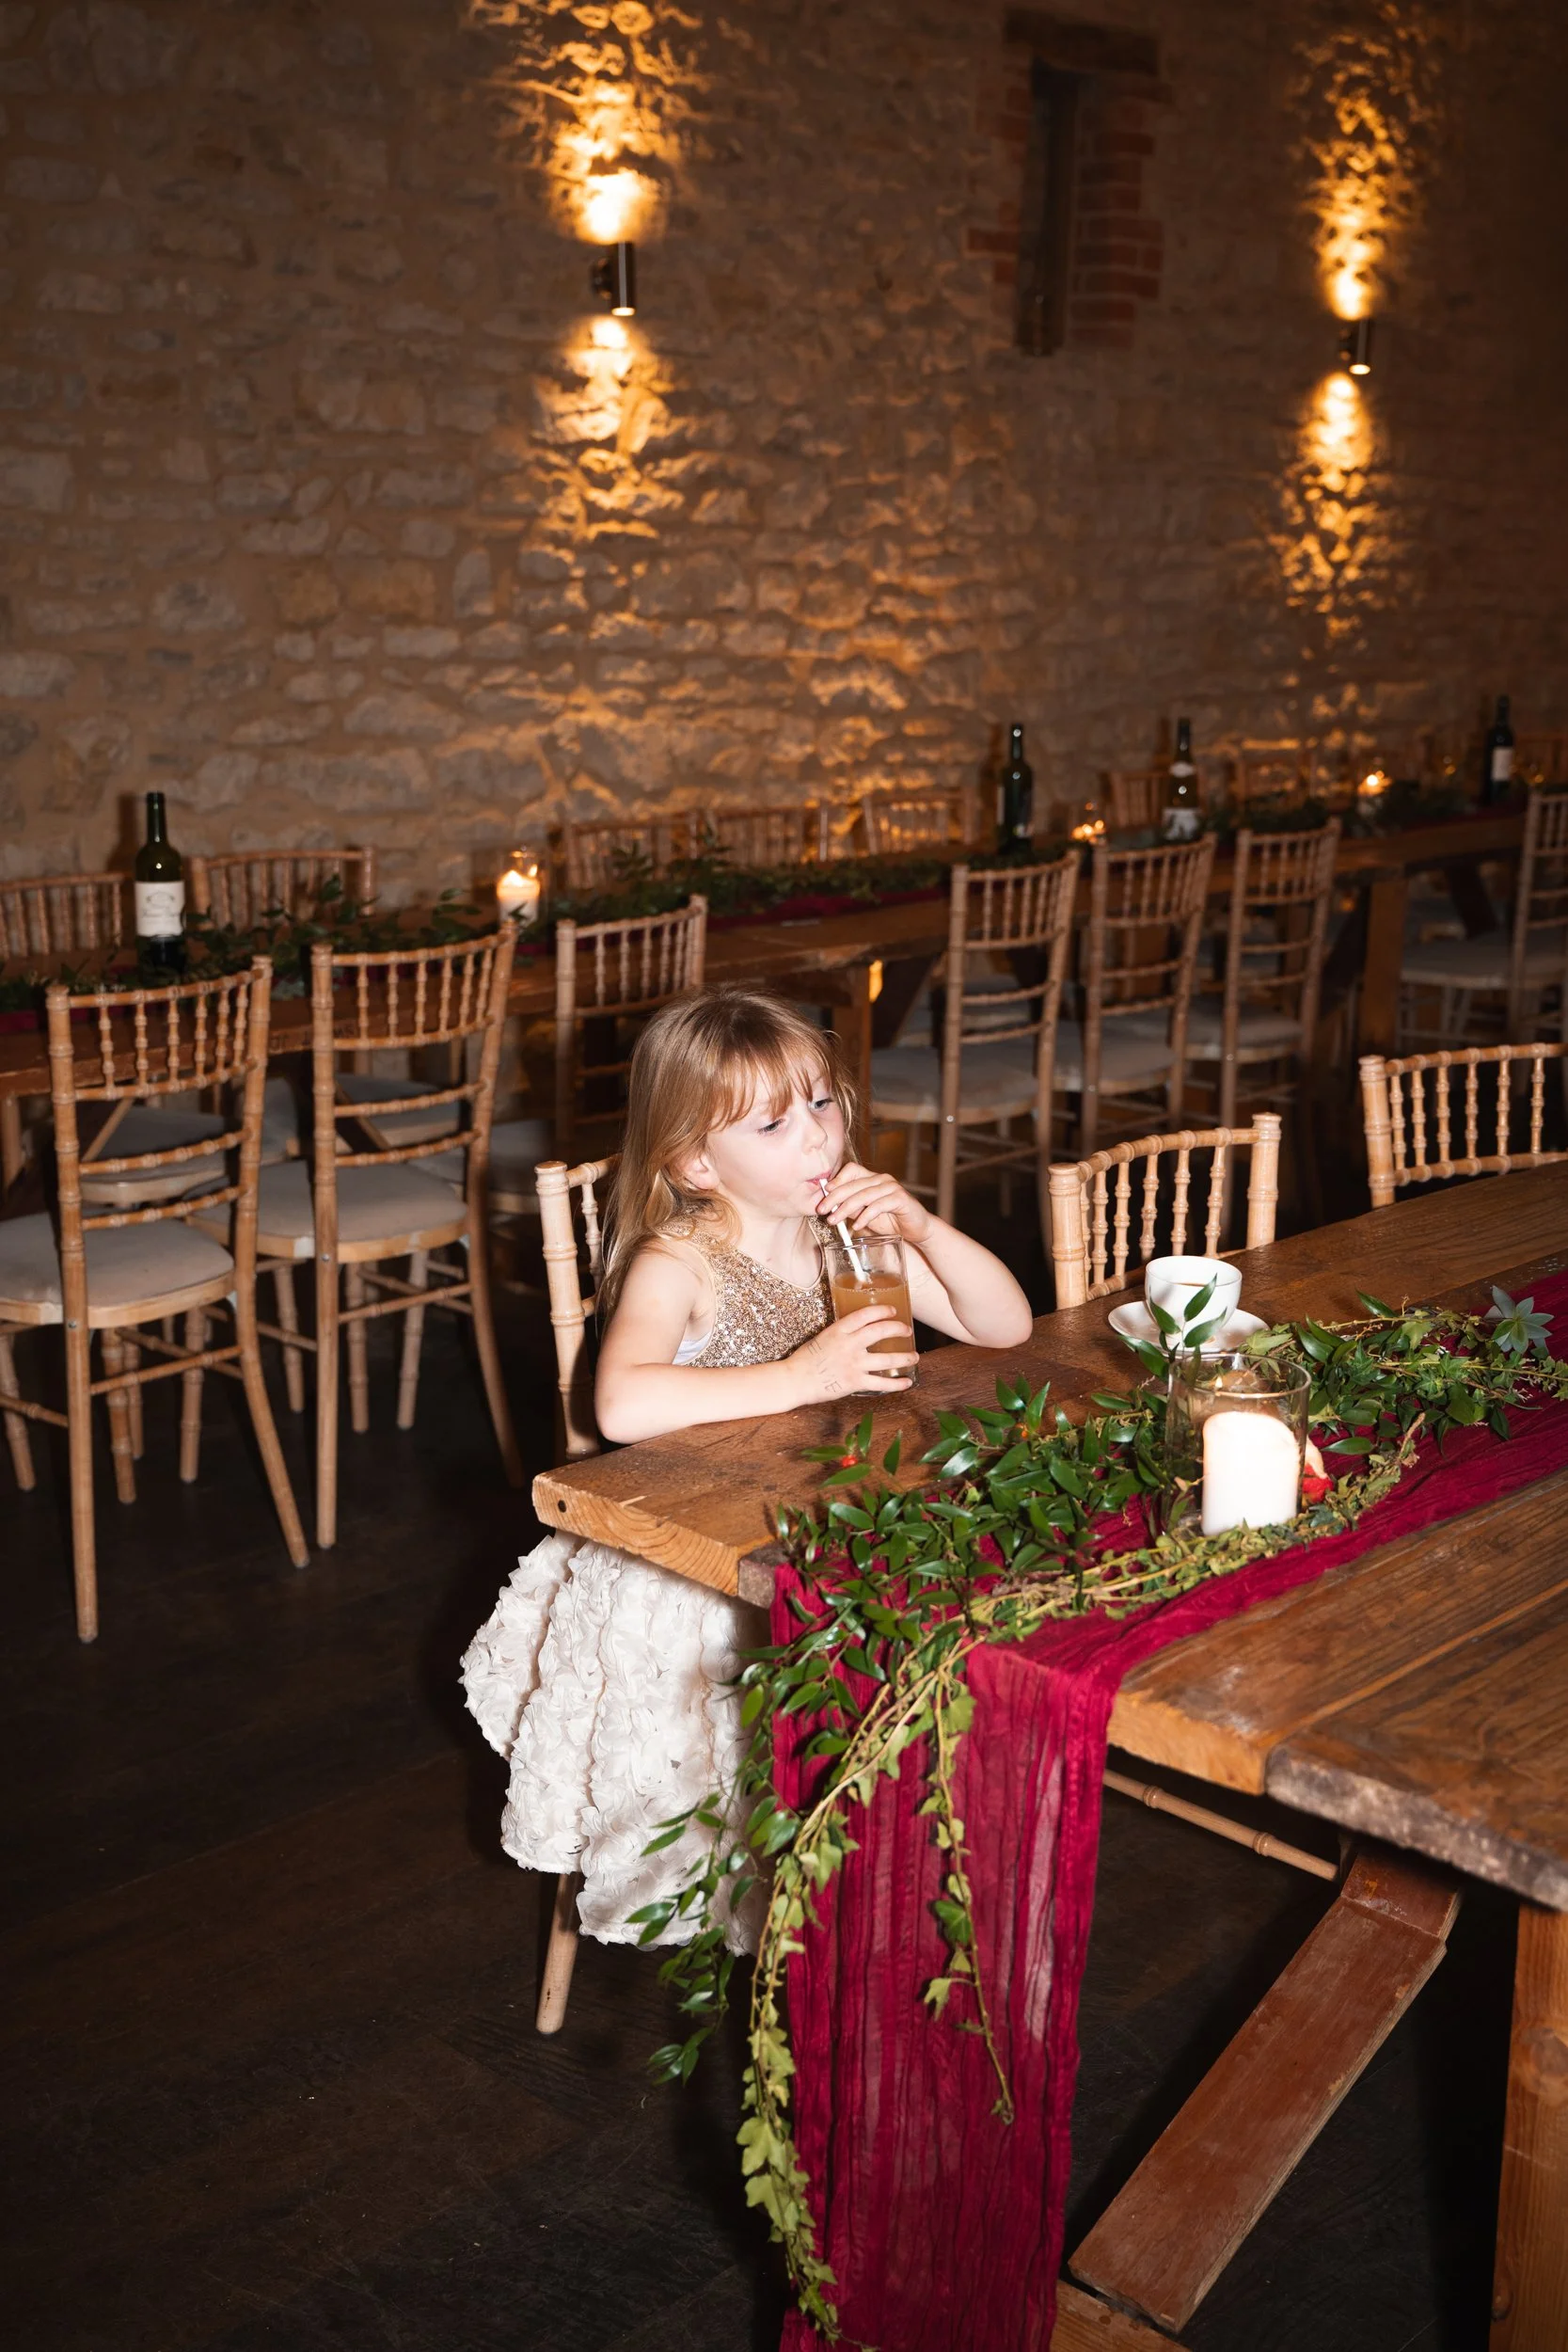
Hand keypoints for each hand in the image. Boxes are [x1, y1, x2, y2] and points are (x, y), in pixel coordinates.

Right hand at [789, 1305, 917, 1401]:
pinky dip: (896, 1383)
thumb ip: (842, 1334)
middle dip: (898, 1329)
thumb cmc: (806, 1359)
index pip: (865, 1315)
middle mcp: (849, 1344)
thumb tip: (859, 1332)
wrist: (796, 1379)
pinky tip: (907, 1382)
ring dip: (904, 1357)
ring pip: (887, 1359)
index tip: (892, 1311)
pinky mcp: (855, 1382)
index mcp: (839, 1330)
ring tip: (914, 1357)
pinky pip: (881, 1383)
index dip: (882, 1311)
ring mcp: (854, 1364)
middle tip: (907, 1331)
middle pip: (880, 1332)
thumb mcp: (823, 1337)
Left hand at [816, 1161, 931, 1243]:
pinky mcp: (900, 1198)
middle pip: (853, 1183)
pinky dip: (865, 1216)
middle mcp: (882, 1179)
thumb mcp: (865, 1214)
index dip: (837, 1179)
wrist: (917, 1230)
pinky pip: (878, 1205)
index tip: (824, 1192)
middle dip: (834, 1198)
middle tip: (822, 1211)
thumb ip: (851, 1208)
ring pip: (864, 1194)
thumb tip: (829, 1206)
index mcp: (872, 1178)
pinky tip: (856, 1226)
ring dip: (845, 1208)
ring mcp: (892, 1187)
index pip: (852, 1169)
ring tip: (834, 1220)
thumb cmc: (891, 1221)